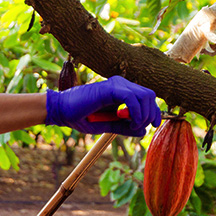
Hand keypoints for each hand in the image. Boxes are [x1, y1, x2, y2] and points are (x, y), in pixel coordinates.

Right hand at [46, 76, 160, 135]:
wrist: (61, 111)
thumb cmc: (81, 117)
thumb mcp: (107, 126)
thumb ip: (124, 127)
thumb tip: (143, 131)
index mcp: (122, 90)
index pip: (147, 97)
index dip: (154, 111)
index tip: (153, 125)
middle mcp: (121, 84)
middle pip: (150, 95)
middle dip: (150, 114)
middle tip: (137, 127)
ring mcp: (116, 84)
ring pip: (145, 95)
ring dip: (143, 114)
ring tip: (131, 125)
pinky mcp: (110, 87)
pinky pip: (132, 98)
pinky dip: (135, 112)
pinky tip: (128, 121)